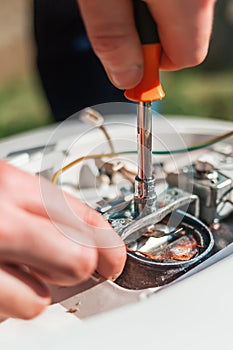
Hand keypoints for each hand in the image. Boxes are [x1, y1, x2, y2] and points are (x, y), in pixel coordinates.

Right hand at [0, 161, 125, 319]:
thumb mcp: (5, 186)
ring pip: (40, 300)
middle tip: (71, 266)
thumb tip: (84, 232)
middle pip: (79, 259)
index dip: (109, 243)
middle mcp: (3, 221)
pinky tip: (4, 281)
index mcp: (13, 185)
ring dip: (36, 291)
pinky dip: (10, 303)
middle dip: (79, 267)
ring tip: (23, 272)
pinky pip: (9, 312)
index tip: (115, 257)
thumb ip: (43, 206)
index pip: (85, 217)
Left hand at [77, 0, 215, 88]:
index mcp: (188, 1)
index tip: (128, 59)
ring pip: (180, 17)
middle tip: (118, 17)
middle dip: (150, 40)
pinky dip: (154, 1)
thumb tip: (126, 78)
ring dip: (149, 17)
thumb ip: (113, 38)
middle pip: (185, 37)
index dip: (153, 65)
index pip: (186, 58)